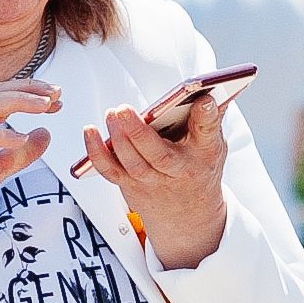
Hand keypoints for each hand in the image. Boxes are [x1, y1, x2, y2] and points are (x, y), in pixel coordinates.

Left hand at [76, 88, 233, 271]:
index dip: (206, 116)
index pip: (208, 133)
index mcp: (204, 153)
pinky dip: (96, 152)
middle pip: (159, 156)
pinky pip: (110, 171)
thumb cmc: (198, 168)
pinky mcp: (130, 185)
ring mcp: (152, 180)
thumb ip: (209, 117)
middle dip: (138, 133)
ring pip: (132, 165)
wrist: (188, 215)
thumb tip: (210, 88)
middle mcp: (178, 170)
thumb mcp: (213, 143)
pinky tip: (90, 131)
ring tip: (112, 114)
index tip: (203, 99)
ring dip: (118, 140)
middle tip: (124, 109)